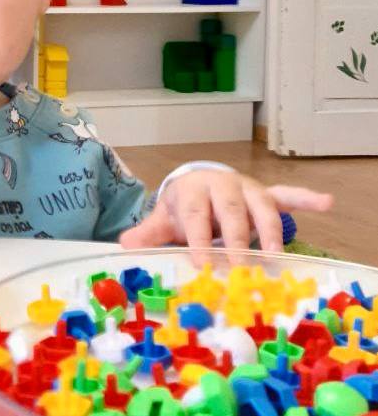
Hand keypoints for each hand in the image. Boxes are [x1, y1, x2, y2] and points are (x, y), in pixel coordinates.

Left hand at [118, 169, 333, 251]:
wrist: (198, 183)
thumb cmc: (184, 207)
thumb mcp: (165, 218)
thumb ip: (148, 233)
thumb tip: (124, 246)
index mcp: (192, 191)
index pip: (195, 217)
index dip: (198, 240)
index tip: (202, 264)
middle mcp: (221, 186)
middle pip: (230, 211)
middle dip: (236, 237)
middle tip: (241, 266)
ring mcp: (246, 189)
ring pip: (260, 205)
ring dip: (270, 228)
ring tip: (276, 253)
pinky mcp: (266, 193)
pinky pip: (288, 194)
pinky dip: (306, 197)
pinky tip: (325, 202)